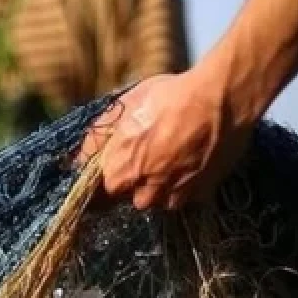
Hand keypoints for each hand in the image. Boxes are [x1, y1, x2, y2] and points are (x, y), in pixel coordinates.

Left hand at [77, 69, 257, 209]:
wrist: (221, 99)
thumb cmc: (168, 97)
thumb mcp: (122, 108)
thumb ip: (96, 138)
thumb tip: (77, 158)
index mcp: (120, 172)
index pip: (97, 198)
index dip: (100, 186)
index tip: (106, 175)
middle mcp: (145, 193)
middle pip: (129, 198)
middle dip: (132, 182)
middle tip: (145, 154)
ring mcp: (175, 196)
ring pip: (157, 199)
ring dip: (158, 185)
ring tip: (170, 155)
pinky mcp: (201, 195)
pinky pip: (184, 196)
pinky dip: (183, 184)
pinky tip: (189, 160)